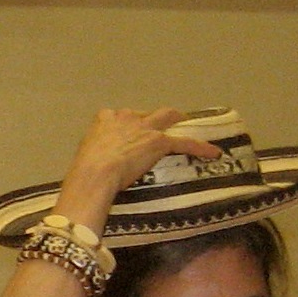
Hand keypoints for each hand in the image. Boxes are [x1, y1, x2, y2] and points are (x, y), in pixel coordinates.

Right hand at [54, 108, 222, 231]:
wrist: (94, 174)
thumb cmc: (84, 174)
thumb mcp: (85, 161)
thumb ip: (94, 162)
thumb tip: (89, 183)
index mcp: (105, 120)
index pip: (120, 117)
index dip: (127, 126)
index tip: (130, 136)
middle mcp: (125, 118)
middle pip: (144, 113)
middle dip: (153, 118)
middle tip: (161, 126)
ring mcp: (144, 128)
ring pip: (167, 117)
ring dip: (177, 120)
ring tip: (187, 126)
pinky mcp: (158, 141)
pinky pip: (184, 142)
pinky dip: (200, 147)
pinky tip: (213, 153)